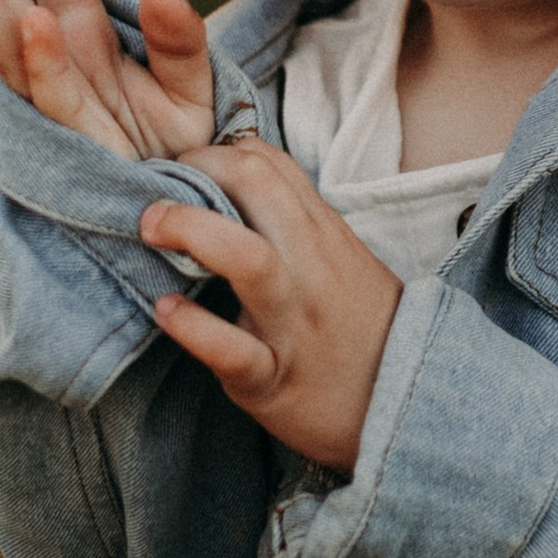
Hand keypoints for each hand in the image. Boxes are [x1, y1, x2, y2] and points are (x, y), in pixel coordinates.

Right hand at [0, 0, 216, 156]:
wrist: (195, 220)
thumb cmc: (187, 150)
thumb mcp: (195, 88)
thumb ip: (180, 41)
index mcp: (85, 32)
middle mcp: (60, 61)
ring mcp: (60, 104)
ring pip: (7, 47)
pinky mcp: (75, 146)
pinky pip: (57, 98)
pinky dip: (47, 59)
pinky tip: (35, 22)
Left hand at [139, 144, 402, 474]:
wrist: (406, 405)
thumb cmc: (359, 328)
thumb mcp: (341, 260)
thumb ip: (295, 222)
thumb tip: (237, 183)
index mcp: (323, 234)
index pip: (269, 162)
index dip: (216, 152)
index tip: (186, 169)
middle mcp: (310, 267)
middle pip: (257, 185)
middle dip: (197, 168)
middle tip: (156, 187)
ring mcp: (293, 322)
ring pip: (247, 257)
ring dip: (189, 229)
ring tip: (150, 227)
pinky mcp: (274, 378)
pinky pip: (232, 349)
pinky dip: (192, 327)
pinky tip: (163, 309)